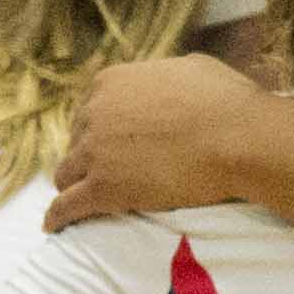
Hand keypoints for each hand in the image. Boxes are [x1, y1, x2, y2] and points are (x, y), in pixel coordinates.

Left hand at [50, 54, 263, 226]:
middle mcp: (95, 113)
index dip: (101, 129)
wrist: (238, 139)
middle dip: (89, 156)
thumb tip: (171, 80)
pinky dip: (58, 217)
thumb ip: (166, 75)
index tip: (114, 144)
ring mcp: (95, 152)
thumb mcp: (193, 68)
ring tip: (82, 200)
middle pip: (76, 141)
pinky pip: (67, 206)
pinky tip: (55, 225)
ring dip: (75, 185)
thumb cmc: (226, 101)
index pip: (89, 109)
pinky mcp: (102, 188)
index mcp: (112, 82)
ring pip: (66, 174)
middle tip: (110, 172)